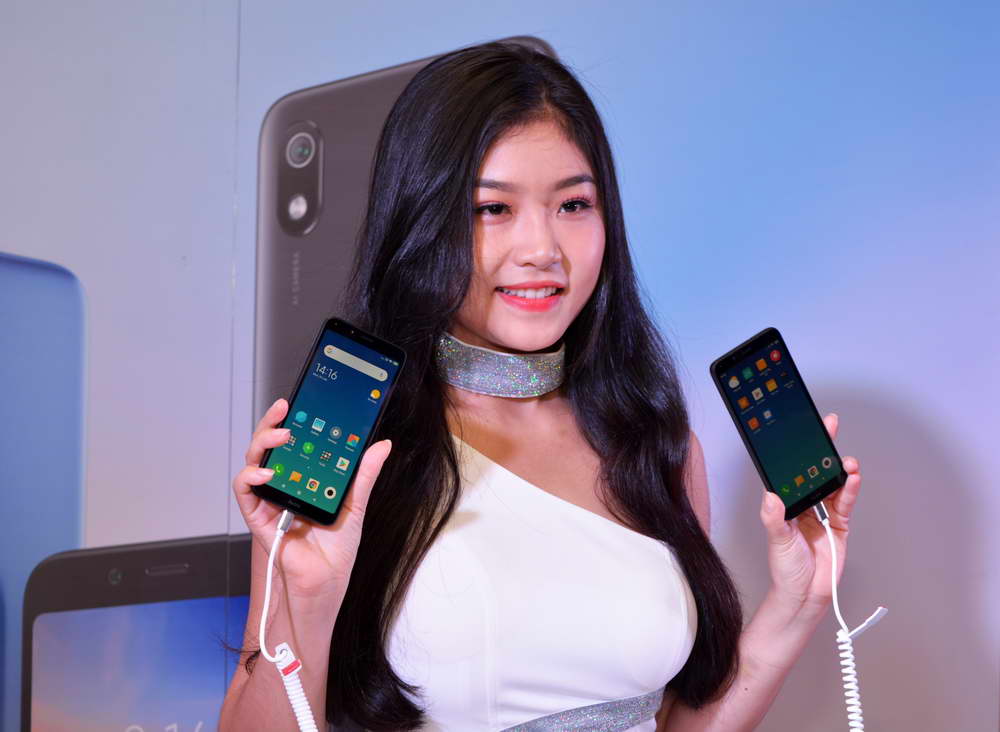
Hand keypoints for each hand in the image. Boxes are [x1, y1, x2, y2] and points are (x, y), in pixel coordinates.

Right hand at [232, 398, 391, 600]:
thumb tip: (381, 445)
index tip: (302, 401)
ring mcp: (269, 498)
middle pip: (270, 445)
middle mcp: (283, 484)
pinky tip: (265, 473)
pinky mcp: (258, 516)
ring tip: (281, 435)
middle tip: (285, 407)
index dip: (294, 419)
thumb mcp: (355, 504)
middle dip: (273, 422)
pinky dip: (250, 478)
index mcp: (304, 477)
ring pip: (254, 460)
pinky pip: (245, 491)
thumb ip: (364, 474)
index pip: (295, 442)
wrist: (326, 581)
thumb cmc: (336, 549)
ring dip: (263, 442)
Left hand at [759, 413, 860, 608]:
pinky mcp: (840, 525)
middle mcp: (805, 504)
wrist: (804, 596)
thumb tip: (771, 496)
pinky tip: (852, 478)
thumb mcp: (777, 541)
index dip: (798, 452)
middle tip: (829, 425)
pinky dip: (850, 490)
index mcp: (786, 503)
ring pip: (833, 484)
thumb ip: (774, 519)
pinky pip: (845, 503)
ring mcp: (824, 513)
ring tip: (845, 459)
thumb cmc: (785, 569)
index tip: (802, 431)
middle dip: (823, 449)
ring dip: (840, 470)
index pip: (793, 472)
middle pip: (815, 472)